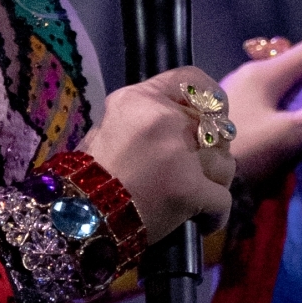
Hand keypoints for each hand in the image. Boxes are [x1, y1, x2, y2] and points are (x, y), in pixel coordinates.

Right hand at [80, 68, 234, 241]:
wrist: (76, 218)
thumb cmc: (88, 176)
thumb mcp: (112, 127)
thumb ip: (151, 118)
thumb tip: (191, 123)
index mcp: (140, 99)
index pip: (192, 81)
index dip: (212, 99)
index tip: (214, 118)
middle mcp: (162, 118)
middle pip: (215, 127)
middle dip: (214, 152)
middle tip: (199, 171)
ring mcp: (177, 154)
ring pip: (225, 164)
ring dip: (215, 185)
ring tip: (195, 200)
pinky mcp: (188, 189)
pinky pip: (223, 200)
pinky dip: (214, 216)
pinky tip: (201, 222)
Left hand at [224, 23, 301, 184]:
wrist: (171, 177)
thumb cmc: (230, 154)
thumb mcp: (285, 136)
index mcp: (264, 75)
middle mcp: (247, 78)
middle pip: (298, 60)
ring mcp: (232, 98)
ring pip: (280, 80)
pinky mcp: (222, 119)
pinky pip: (268, 99)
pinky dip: (292, 99)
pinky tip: (294, 114)